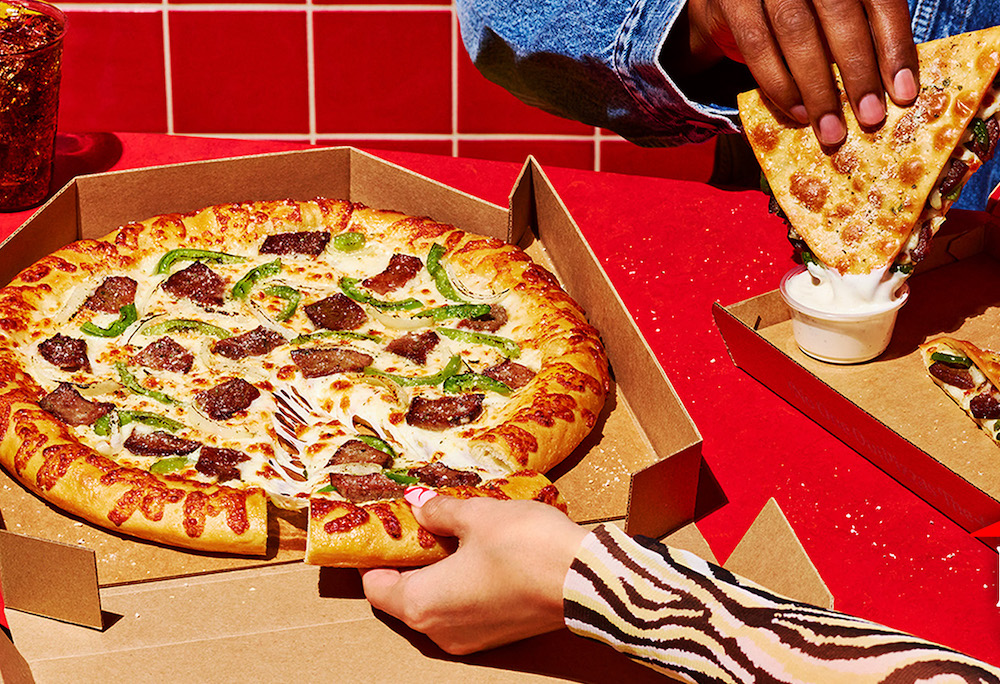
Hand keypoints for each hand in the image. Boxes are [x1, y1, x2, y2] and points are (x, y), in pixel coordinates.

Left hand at [361, 490, 587, 654]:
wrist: (588, 581)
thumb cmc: (526, 548)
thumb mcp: (476, 515)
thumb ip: (439, 511)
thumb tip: (417, 504)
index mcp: (421, 604)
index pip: (375, 585)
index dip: (377, 555)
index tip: (386, 528)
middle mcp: (439, 630)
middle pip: (403, 596)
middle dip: (409, 559)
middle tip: (420, 522)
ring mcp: (469, 638)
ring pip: (434, 604)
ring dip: (436, 571)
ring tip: (453, 532)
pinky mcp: (495, 635)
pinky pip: (461, 609)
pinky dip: (460, 584)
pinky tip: (478, 552)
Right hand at [687, 0, 919, 145]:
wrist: (730, 0)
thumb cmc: (797, 10)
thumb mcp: (833, 12)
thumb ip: (861, 32)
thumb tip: (893, 86)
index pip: (881, 0)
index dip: (895, 46)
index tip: (903, 92)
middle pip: (839, 13)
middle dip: (858, 71)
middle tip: (870, 117)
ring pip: (796, 31)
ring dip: (817, 87)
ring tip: (832, 129)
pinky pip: (756, 43)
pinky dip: (778, 82)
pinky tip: (797, 111)